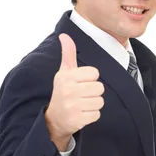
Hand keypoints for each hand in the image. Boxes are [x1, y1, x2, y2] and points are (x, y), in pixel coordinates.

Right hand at [45, 33, 104, 149]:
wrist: (55, 118)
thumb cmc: (63, 91)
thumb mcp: (64, 72)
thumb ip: (68, 54)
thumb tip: (64, 35)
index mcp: (66, 77)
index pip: (95, 73)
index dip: (91, 78)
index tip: (81, 83)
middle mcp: (68, 91)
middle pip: (100, 88)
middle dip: (94, 92)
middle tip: (82, 95)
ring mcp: (72, 106)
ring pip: (100, 101)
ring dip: (94, 104)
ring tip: (82, 104)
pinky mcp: (77, 120)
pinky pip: (97, 114)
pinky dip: (92, 115)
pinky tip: (82, 113)